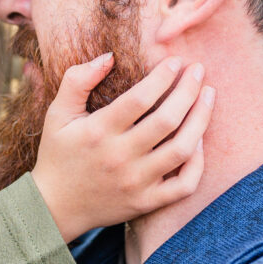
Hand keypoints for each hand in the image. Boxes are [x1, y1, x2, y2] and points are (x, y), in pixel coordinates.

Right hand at [32, 56, 214, 241]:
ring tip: (208, 97)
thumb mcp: (56, 113)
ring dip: (201, 120)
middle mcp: (120, 157)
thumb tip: (109, 56)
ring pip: (181, 150)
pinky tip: (199, 140)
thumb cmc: (58, 154)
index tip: (175, 61)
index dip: (162, 77)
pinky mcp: (146, 203)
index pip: (140, 99)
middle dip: (189, 90)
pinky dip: (198, 163)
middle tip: (199, 70)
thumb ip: (77, 80)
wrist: (54, 207)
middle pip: (167, 120)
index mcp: (98, 132)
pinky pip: (184, 185)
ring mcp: (135, 182)